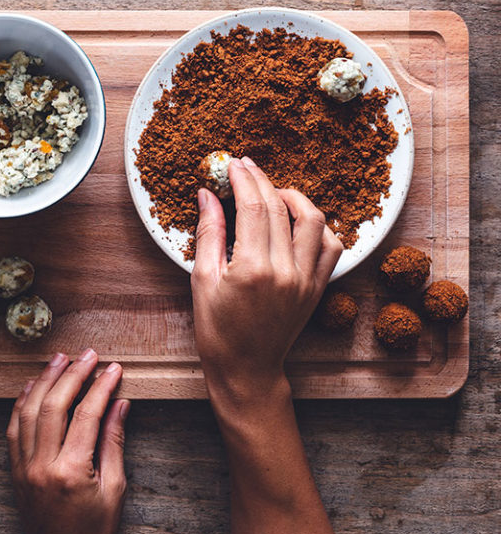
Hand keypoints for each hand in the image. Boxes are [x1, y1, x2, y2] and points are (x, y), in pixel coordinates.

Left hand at [6, 350, 129, 533]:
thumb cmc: (93, 532)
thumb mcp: (114, 489)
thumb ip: (114, 442)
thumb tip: (120, 404)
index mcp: (71, 471)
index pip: (86, 415)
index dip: (102, 387)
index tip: (114, 368)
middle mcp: (42, 465)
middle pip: (54, 406)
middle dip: (72, 374)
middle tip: (88, 354)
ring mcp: (24, 468)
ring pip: (29, 412)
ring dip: (44, 381)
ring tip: (59, 358)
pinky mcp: (16, 472)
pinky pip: (13, 429)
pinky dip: (21, 403)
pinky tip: (31, 386)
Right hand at [191, 156, 342, 407]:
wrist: (247, 369)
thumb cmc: (217, 330)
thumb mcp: (202, 279)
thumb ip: (208, 232)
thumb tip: (206, 194)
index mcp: (253, 269)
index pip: (253, 207)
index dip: (243, 180)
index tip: (233, 164)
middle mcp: (286, 271)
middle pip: (280, 208)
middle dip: (262, 181)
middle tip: (246, 169)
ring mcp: (307, 279)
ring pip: (314, 220)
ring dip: (294, 198)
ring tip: (273, 193)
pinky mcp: (318, 287)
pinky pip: (331, 245)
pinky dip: (318, 226)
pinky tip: (298, 222)